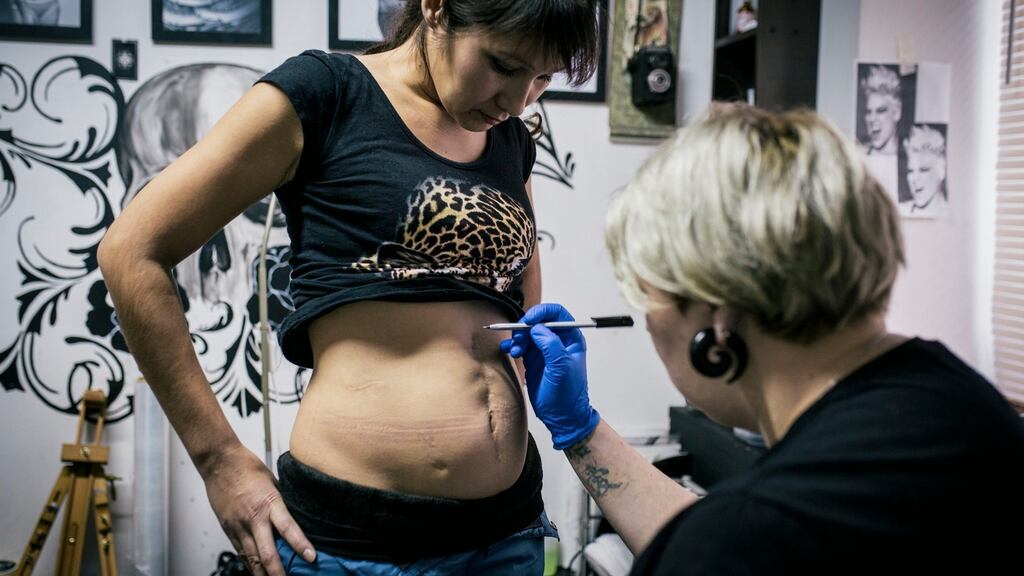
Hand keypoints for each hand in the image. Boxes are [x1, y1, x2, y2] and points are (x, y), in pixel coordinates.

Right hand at [201, 445, 314, 574]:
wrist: (219, 463)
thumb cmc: (247, 468)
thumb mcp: (273, 483)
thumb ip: (282, 502)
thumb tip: (294, 515)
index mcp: (269, 503)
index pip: (288, 528)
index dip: (301, 545)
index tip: (311, 558)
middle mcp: (253, 518)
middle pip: (267, 552)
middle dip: (278, 572)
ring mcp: (238, 526)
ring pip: (252, 558)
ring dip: (262, 574)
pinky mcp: (228, 530)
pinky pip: (240, 552)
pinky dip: (249, 564)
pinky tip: (257, 572)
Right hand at [501, 303, 599, 449]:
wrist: (562, 417)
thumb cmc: (568, 395)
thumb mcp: (562, 368)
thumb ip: (551, 345)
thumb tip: (538, 328)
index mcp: (571, 339)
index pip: (556, 314)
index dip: (541, 313)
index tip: (527, 321)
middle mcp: (558, 341)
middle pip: (538, 322)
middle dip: (525, 328)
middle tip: (518, 339)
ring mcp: (545, 350)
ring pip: (527, 334)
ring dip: (518, 339)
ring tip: (515, 350)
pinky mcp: (534, 360)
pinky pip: (521, 346)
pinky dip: (512, 346)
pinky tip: (508, 351)